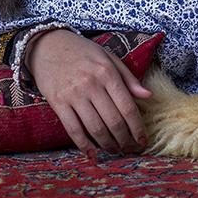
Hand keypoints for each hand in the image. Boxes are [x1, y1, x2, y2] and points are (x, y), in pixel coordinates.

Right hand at [26, 29, 153, 157]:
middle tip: (130, 149)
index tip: (143, 140)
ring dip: (108, 144)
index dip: (137, 127)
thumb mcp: (109, 58)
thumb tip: (148, 96)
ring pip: (95, 128)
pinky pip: (73, 129)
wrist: (48, 45)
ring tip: (115, 150)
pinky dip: (84, 145)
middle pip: (113, 121)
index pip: (127, 107)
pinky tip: (92, 153)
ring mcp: (73, 94)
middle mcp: (91, 84)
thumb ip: (128, 78)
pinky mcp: (58, 103)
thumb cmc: (83, 52)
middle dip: (125, 140)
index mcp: (107, 73)